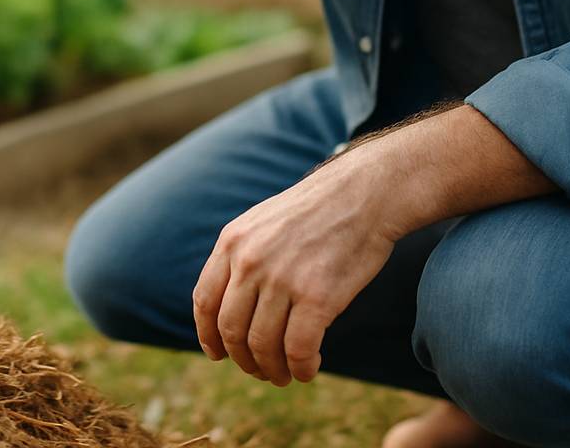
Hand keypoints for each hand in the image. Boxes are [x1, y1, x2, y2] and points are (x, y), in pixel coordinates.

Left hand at [191, 148, 399, 386]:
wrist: (364, 194)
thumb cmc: (318, 211)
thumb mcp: (263, 221)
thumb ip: (243, 256)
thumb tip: (231, 304)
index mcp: (233, 241)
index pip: (205, 301)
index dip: (208, 335)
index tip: (217, 354)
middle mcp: (250, 261)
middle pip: (231, 329)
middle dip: (243, 359)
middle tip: (260, 371)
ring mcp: (282, 279)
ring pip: (262, 345)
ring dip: (272, 369)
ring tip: (284, 375)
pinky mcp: (318, 297)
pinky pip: (298, 349)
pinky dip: (300, 368)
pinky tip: (308, 370)